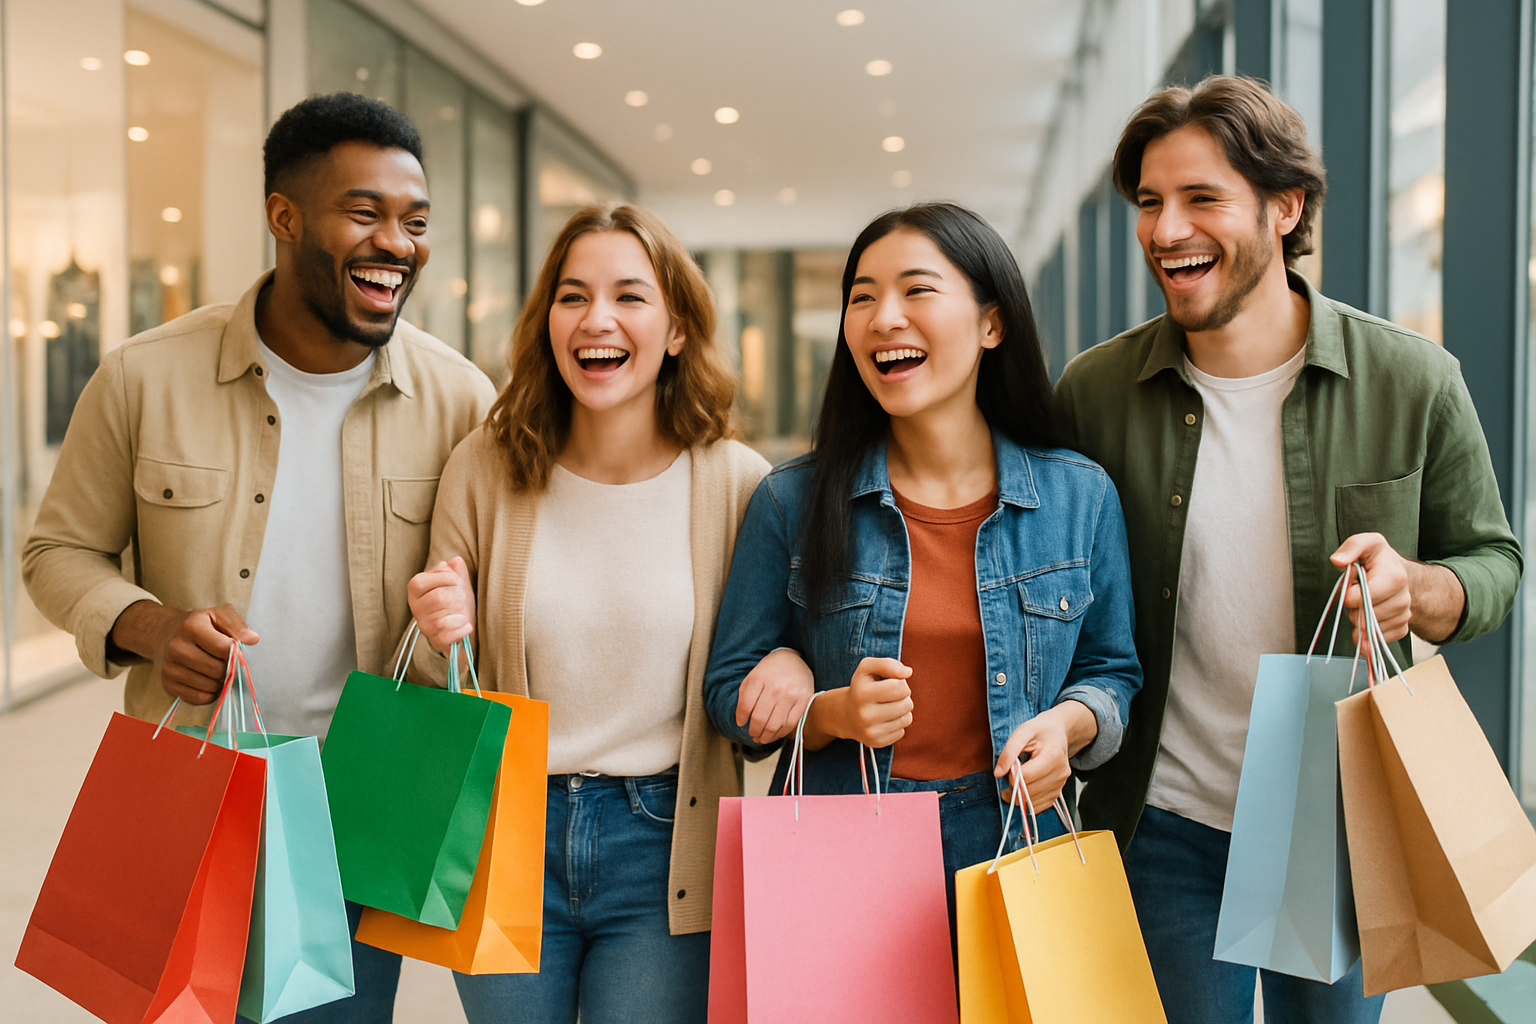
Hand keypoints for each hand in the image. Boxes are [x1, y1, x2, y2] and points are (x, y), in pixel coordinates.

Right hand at [111, 600, 258, 705]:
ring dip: (219, 682)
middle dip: (228, 669)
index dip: (236, 653)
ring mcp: (169, 668)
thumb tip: (253, 639)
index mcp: (191, 626)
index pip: (225, 649)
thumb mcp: (219, 615)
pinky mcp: (167, 685)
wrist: (165, 634)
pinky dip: (209, 693)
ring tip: (216, 670)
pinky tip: (207, 680)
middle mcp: (176, 648)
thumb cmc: (201, 625)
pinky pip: (199, 698)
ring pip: (209, 686)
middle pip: (217, 670)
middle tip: (226, 662)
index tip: (237, 651)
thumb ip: (237, 625)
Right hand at [408, 557, 475, 652]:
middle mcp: (416, 608)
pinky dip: (462, 628)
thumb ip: (456, 571)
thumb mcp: (456, 582)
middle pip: (437, 598)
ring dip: (460, 613)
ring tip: (463, 612)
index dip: (446, 577)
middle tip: (461, 599)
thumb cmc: (455, 599)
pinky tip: (466, 624)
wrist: (460, 625)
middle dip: (457, 597)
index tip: (456, 581)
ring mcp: (424, 625)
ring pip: (442, 618)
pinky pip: (447, 634)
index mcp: (416, 589)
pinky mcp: (435, 639)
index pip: (423, 580)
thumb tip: (456, 561)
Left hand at [735, 648, 814, 744]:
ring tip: (762, 738)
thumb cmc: (770, 670)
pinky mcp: (804, 700)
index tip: (741, 723)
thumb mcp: (753, 677)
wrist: (794, 659)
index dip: (741, 719)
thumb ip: (744, 696)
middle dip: (754, 731)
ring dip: (766, 737)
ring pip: (775, 725)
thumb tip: (742, 720)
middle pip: (759, 718)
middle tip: (753, 734)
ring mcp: (790, 695)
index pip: (746, 706)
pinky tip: (775, 734)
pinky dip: (781, 734)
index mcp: (758, 679)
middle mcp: (775, 687)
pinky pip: (790, 724)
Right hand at [810, 657, 912, 748]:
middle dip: (903, 697)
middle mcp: (864, 715)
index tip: (891, 683)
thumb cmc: (862, 687)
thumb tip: (907, 672)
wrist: (845, 714)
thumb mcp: (867, 668)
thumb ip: (887, 664)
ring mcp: (870, 731)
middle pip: (906, 703)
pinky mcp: (876, 742)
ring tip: (889, 706)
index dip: (900, 683)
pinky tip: (886, 719)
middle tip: (890, 696)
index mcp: (861, 693)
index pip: (900, 687)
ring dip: (902, 710)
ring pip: (907, 718)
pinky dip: (898, 724)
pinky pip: (902, 731)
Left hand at [995, 701, 1096, 811]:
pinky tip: (1023, 789)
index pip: (1027, 776)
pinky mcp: (1058, 793)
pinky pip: (1040, 807)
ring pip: (1033, 802)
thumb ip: (1009, 751)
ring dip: (1019, 796)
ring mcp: (1061, 784)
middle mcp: (1060, 773)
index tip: (1010, 767)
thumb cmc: (1039, 731)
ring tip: (1015, 781)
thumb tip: (998, 773)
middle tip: (1009, 775)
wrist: (1057, 733)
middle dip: (1014, 787)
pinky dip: (1027, 802)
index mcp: (1053, 756)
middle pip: (1029, 791)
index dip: (1012, 774)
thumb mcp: (1022, 732)